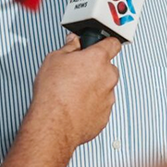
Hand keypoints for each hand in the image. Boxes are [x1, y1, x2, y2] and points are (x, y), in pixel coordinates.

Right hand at [28, 34, 121, 150]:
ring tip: (73, 92)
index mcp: (98, 59)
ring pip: (105, 87)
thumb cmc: (53, 93)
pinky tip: (76, 105)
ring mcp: (108, 98)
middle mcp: (108, 77)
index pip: (112, 43)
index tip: (100, 45)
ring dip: (94, 88)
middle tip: (78, 72)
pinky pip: (101, 105)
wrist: (54, 124)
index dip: (105, 43)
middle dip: (96, 68)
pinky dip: (92, 105)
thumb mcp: (54, 59)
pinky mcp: (105, 116)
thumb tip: (73, 43)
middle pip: (108, 67)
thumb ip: (69, 47)